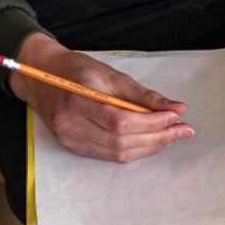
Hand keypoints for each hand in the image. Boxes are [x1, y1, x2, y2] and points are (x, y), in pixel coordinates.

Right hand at [11, 32, 190, 162]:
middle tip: (183, 129)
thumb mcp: (110, 73)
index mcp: (77, 101)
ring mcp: (70, 139)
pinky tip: (151, 141)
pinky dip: (134, 150)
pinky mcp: (73, 147)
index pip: (120, 121)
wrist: (41, 77)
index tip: (176, 116)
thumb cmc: (76, 69)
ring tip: (173, 136)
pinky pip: (109, 155)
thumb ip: (142, 94)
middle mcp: (70, 125)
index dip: (151, 122)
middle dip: (157, 138)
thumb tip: (175, 107)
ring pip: (117, 153)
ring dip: (149, 146)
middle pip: (121, 141)